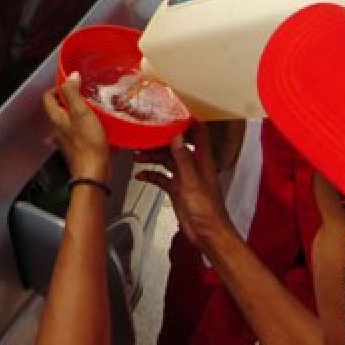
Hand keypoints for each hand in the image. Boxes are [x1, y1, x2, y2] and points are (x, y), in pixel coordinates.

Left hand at [42, 75, 109, 183]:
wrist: (93, 172)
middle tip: (83, 93)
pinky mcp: (76, 148)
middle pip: (58, 109)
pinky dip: (84, 126)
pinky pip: (77, 132)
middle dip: (69, 99)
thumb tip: (70, 76)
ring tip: (92, 107)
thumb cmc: (88, 143)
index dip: (56, 88)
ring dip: (77, 113)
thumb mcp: (81, 113)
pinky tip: (97, 126)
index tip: (69, 83)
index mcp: (56, 118)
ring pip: (68, 120)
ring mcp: (66, 140)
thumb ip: (73, 93)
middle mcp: (57, 129)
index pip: (48, 97)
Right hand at [136, 122, 238, 253]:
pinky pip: (161, 178)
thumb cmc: (206, 210)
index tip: (175, 111)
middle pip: (176, 146)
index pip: (199, 134)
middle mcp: (193, 166)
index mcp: (202, 161)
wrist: (207, 234)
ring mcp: (184, 178)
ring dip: (152, 157)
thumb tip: (176, 136)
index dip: (189, 121)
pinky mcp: (177, 190)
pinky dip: (151, 175)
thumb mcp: (192, 181)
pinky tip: (140, 175)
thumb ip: (183, 158)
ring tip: (137, 155)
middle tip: (145, 134)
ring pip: (166, 161)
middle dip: (161, 140)